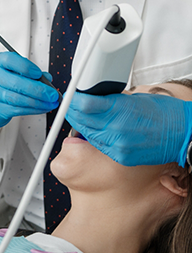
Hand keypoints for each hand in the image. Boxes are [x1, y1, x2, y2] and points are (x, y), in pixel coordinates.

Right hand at [0, 52, 59, 128]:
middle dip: (37, 89)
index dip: (25, 67)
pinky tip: (42, 108)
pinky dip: (32, 110)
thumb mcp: (14, 72)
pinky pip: (16, 110)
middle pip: (14, 82)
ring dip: (37, 102)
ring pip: (16, 98)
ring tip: (50, 103)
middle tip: (51, 94)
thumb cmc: (4, 83)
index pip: (10, 60)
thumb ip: (31, 73)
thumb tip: (47, 79)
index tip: (39, 73)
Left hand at [66, 92, 191, 166]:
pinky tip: (95, 129)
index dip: (73, 100)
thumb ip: (108, 100)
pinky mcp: (121, 157)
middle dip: (73, 111)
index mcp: (119, 111)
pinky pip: (99, 146)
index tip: (71, 96)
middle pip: (81, 120)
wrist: (184, 134)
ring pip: (87, 134)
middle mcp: (116, 130)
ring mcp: (118, 146)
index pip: (84, 105)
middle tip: (71, 104)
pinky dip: (94, 137)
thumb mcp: (132, 98)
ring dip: (81, 124)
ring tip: (81, 116)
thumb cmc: (163, 113)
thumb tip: (90, 98)